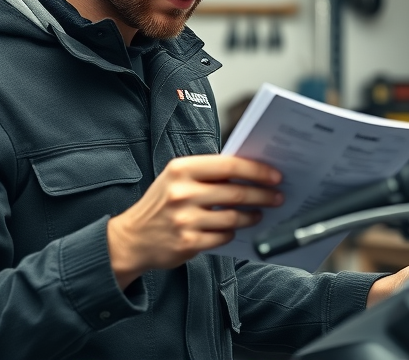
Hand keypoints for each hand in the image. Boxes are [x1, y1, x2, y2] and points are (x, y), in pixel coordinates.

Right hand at [106, 155, 282, 288]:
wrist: (131, 239)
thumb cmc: (161, 205)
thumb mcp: (176, 179)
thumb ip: (207, 174)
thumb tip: (249, 172)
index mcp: (181, 169)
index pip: (229, 165)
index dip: (257, 170)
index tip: (275, 175)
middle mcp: (182, 193)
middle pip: (237, 193)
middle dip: (263, 195)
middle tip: (277, 197)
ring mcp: (185, 220)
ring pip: (234, 218)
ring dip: (252, 216)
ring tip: (259, 214)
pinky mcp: (188, 243)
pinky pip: (224, 237)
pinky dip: (232, 233)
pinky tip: (234, 230)